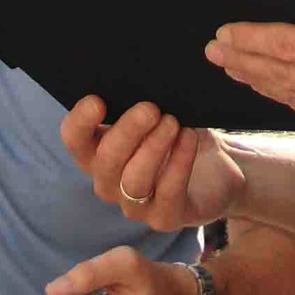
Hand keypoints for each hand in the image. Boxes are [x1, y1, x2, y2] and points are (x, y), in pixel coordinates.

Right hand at [62, 96, 238, 233]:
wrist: (220, 167)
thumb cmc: (179, 133)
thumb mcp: (158, 113)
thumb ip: (139, 100)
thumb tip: (136, 76)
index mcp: (97, 152)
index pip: (74, 139)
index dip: (80, 122)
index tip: (98, 101)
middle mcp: (109, 182)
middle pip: (105, 161)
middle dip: (127, 132)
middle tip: (151, 108)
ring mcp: (135, 205)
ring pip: (134, 180)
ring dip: (153, 148)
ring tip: (174, 122)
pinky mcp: (165, 218)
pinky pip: (168, 193)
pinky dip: (179, 162)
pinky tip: (189, 138)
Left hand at [206, 0, 294, 154]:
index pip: (290, 47)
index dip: (251, 41)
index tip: (223, 33)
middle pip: (284, 78)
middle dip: (244, 62)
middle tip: (214, 50)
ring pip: (294, 102)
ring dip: (260, 83)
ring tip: (234, 66)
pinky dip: (290, 99)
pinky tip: (271, 86)